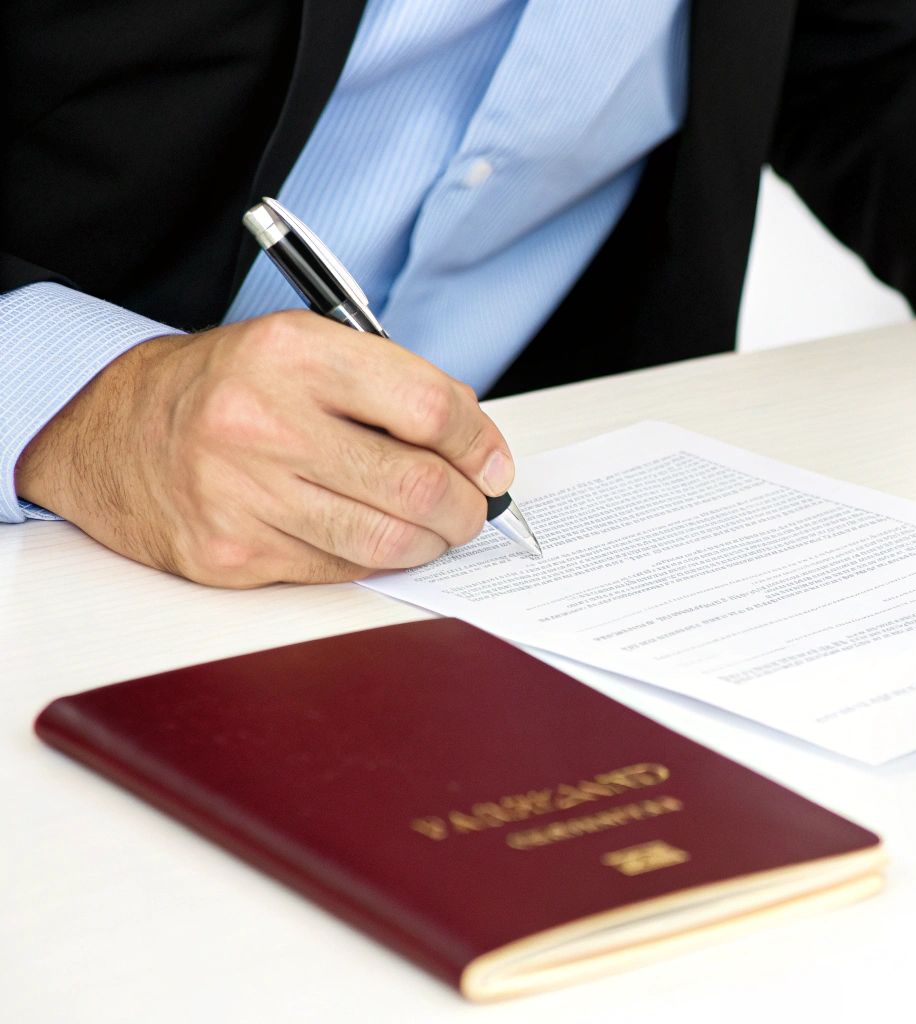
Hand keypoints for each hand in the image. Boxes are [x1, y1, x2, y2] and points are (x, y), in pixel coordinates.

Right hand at [16, 310, 513, 586]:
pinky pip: (338, 570)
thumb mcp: (307, 350)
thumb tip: (480, 450)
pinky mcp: (229, 553)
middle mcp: (261, 421)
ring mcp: (240, 493)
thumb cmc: (228, 388)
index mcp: (293, 353)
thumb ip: (395, 387)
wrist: (111, 433)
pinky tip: (368, 536)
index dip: (480, 444)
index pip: (429, 408)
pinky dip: (371, 559)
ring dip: (431, 541)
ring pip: (386, 541)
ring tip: (435, 527)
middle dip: (467, 507)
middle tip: (475, 508)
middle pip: (417, 485)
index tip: (495, 465)